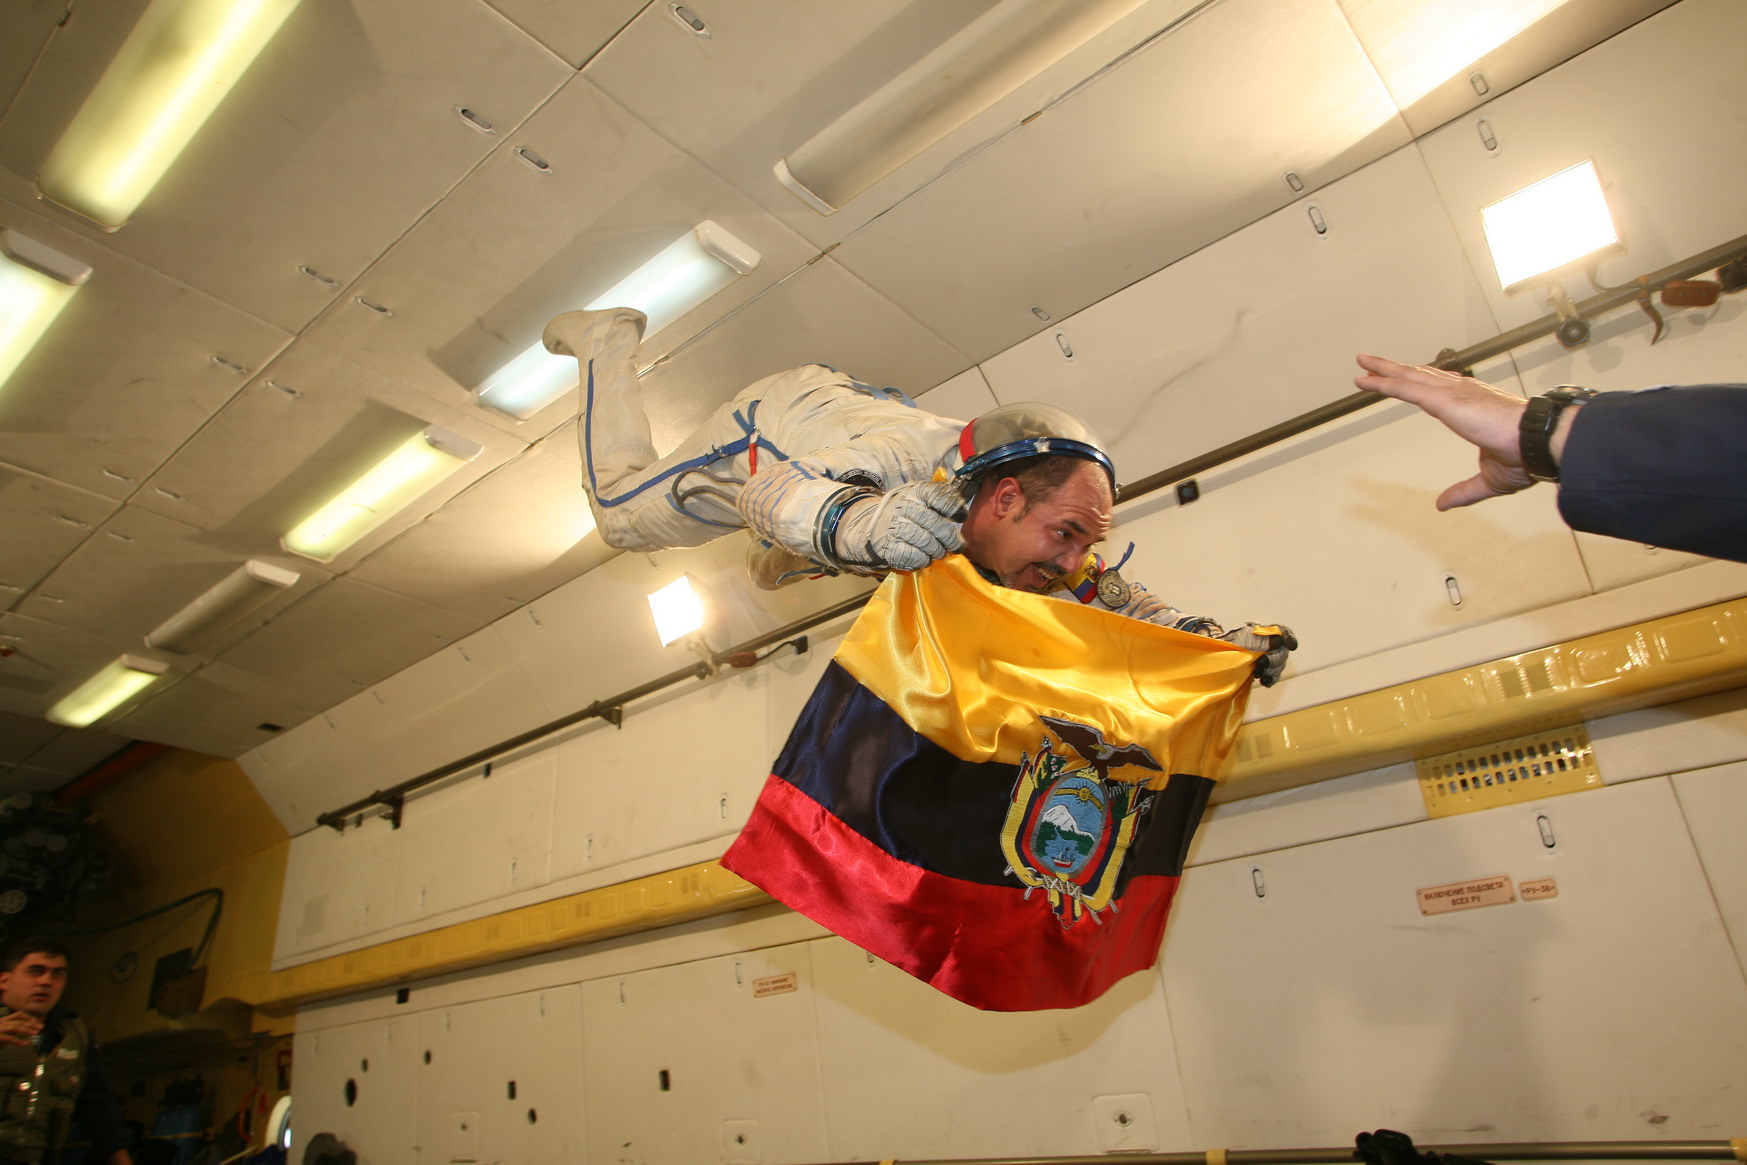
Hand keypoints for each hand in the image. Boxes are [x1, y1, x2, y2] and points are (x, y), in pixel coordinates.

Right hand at [0, 1010, 40, 1047]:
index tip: (37, 1021)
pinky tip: (25, 1044)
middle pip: (20, 1021)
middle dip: (32, 1024)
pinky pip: (10, 1038)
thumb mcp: (5, 1032)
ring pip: (16, 1028)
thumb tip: (29, 1028)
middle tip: (41, 1027)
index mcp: (5, 1020)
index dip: (29, 1017)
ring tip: (36, 1033)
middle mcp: (3, 1022)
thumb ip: (15, 1030)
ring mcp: (0, 1029)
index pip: (19, 1015)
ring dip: (27, 1030)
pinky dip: (18, 1041)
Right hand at [835, 479, 965, 570]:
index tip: (960, 517)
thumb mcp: (919, 498)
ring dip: (937, 551)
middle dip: (950, 539)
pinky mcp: (889, 547)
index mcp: (916, 491)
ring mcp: (895, 526)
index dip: (954, 508)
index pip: (940, 496)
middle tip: (955, 546)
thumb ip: (941, 499)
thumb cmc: (905, 513)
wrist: (871, 528)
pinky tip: (923, 558)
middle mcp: (904, 506)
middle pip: (936, 524)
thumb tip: (963, 511)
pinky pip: (914, 557)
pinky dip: (922, 560)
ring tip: (938, 552)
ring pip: (927, 542)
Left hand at [1220, 623, 1296, 686]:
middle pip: (1282, 651)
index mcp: (1263, 632)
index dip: (1289, 637)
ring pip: (1279, 664)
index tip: (1291, 645)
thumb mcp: (1241, 638)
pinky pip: (1273, 675)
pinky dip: (1270, 679)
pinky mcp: (1262, 670)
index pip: (1283, 631)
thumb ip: (1259, 639)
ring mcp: (1266, 657)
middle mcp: (1268, 644)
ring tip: (1258, 672)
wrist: (1216, 655)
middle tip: (1262, 663)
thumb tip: (1278, 640)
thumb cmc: (1227, 643)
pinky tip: (1265, 681)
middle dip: (1275, 659)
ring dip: (1271, 670)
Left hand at [1353, 353, 1544, 508]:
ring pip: (1409, 377)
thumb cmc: (1526, 456)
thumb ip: (1464, 491)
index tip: (1404, 380)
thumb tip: (1442, 504)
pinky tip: (1367, 381)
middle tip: (1371, 364)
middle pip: (1420, 376)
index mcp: (1473, 405)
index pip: (1438, 390)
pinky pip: (1406, 388)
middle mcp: (1462, 393)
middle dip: (1394, 369)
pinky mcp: (1445, 401)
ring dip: (1383, 369)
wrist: (1539, 444)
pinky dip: (1384, 383)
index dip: (1418, 384)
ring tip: (1362, 363)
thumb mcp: (1489, 480)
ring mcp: (1453, 394)